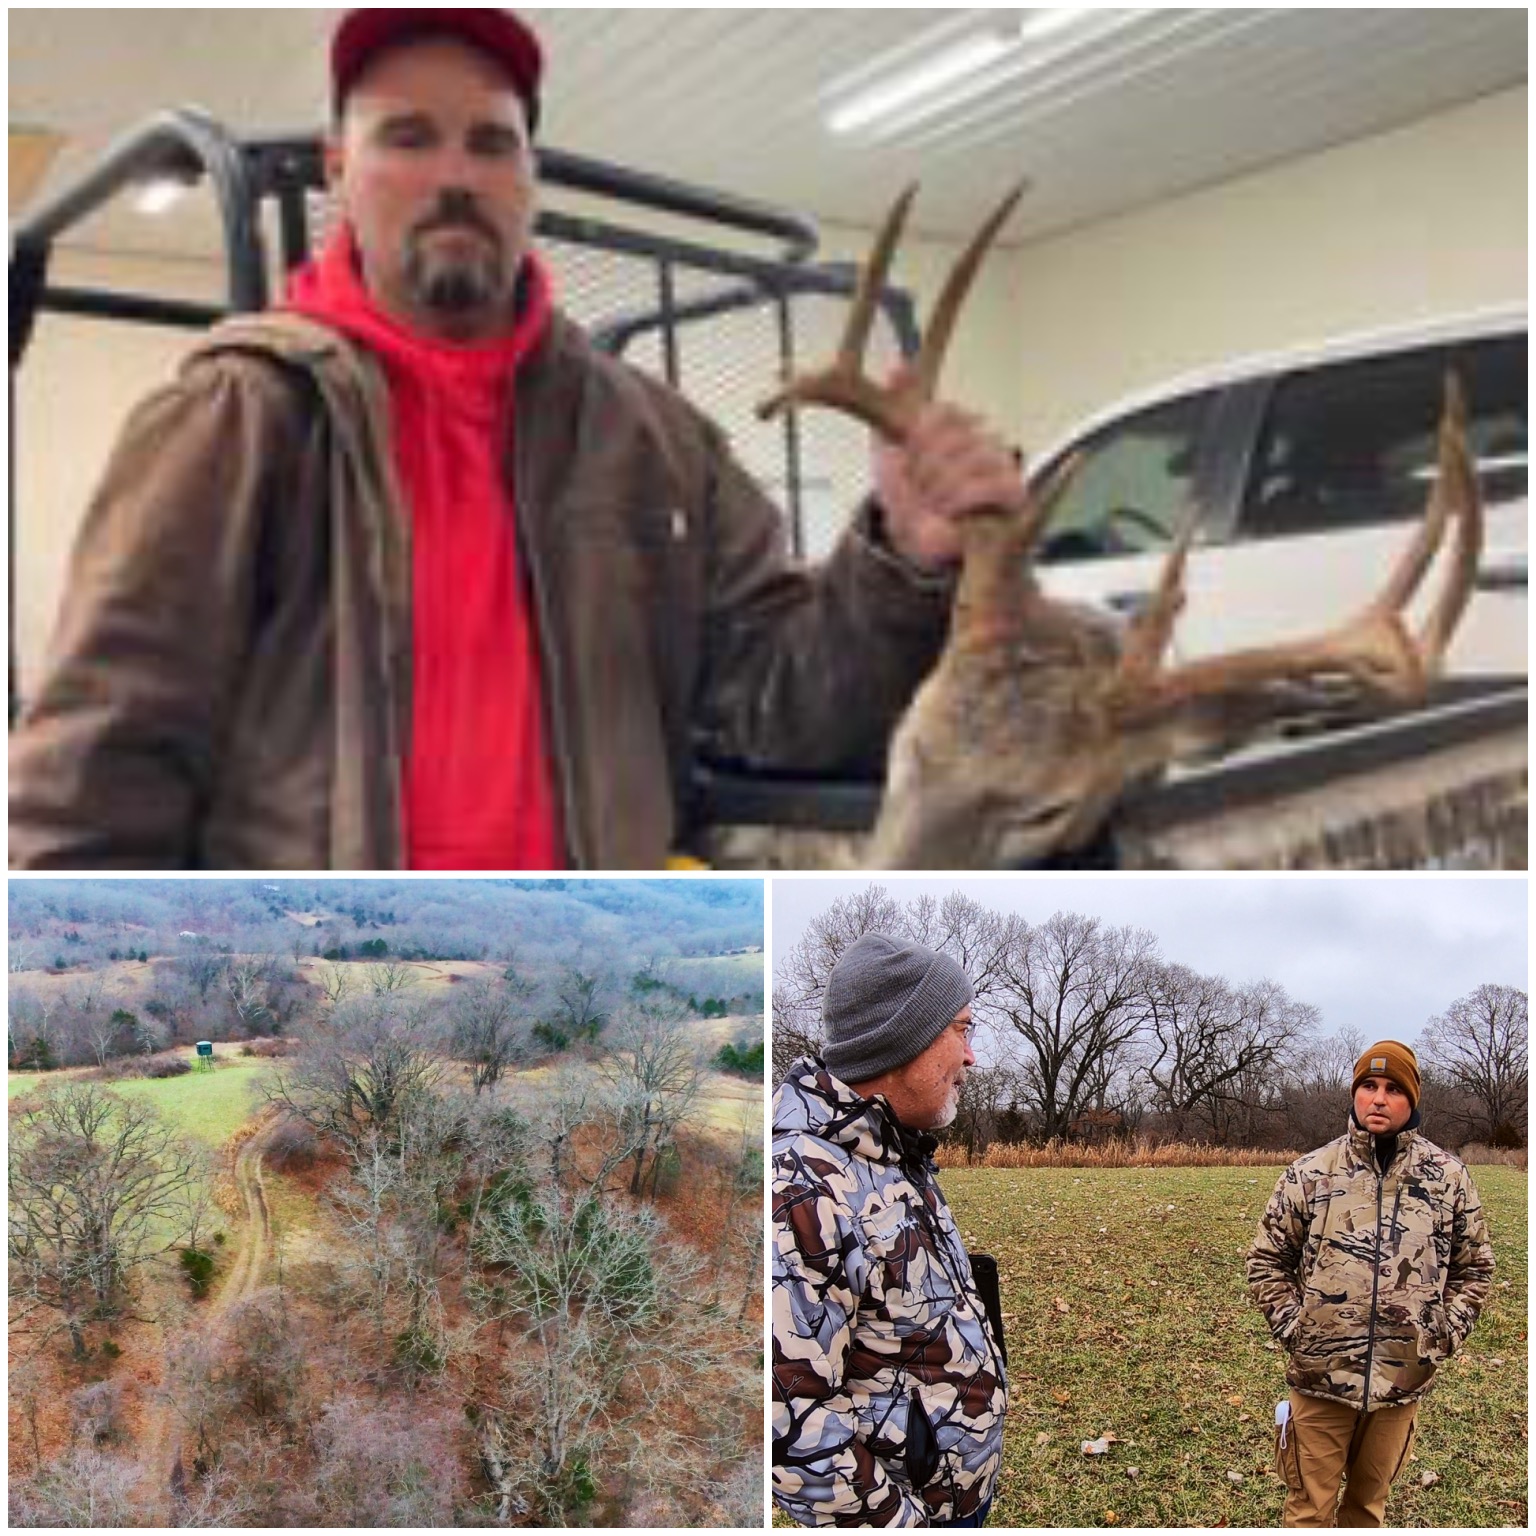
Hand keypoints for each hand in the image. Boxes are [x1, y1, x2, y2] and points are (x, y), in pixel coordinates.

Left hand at [873, 376, 1024, 572]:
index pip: (940, 412)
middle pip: (953, 436)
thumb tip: (898, 365)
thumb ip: (895, 403)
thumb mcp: (889, 446)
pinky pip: (988, 485)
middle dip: (924, 470)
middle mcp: (983, 437)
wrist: (915, 539)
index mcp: (956, 423)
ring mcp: (1001, 463)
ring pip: (968, 460)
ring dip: (939, 489)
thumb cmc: (906, 495)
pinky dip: (961, 500)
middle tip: (916, 490)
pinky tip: (949, 511)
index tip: (902, 458)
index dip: (916, 438)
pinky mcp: (1013, 493)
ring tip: (931, 505)